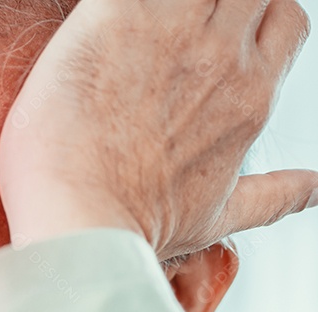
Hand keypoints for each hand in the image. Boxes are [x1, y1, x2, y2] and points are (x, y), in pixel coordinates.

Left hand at [0, 0, 316, 259]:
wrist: (80, 221)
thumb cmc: (135, 227)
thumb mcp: (217, 217)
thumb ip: (273, 195)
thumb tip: (315, 190)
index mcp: (249, 95)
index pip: (282, 20)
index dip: (255, 16)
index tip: (217, 33)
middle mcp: (221, 57)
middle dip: (221, 1)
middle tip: (172, 28)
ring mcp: (170, 31)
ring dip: (176, 1)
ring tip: (139, 28)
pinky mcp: (113, 16)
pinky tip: (108, 18)